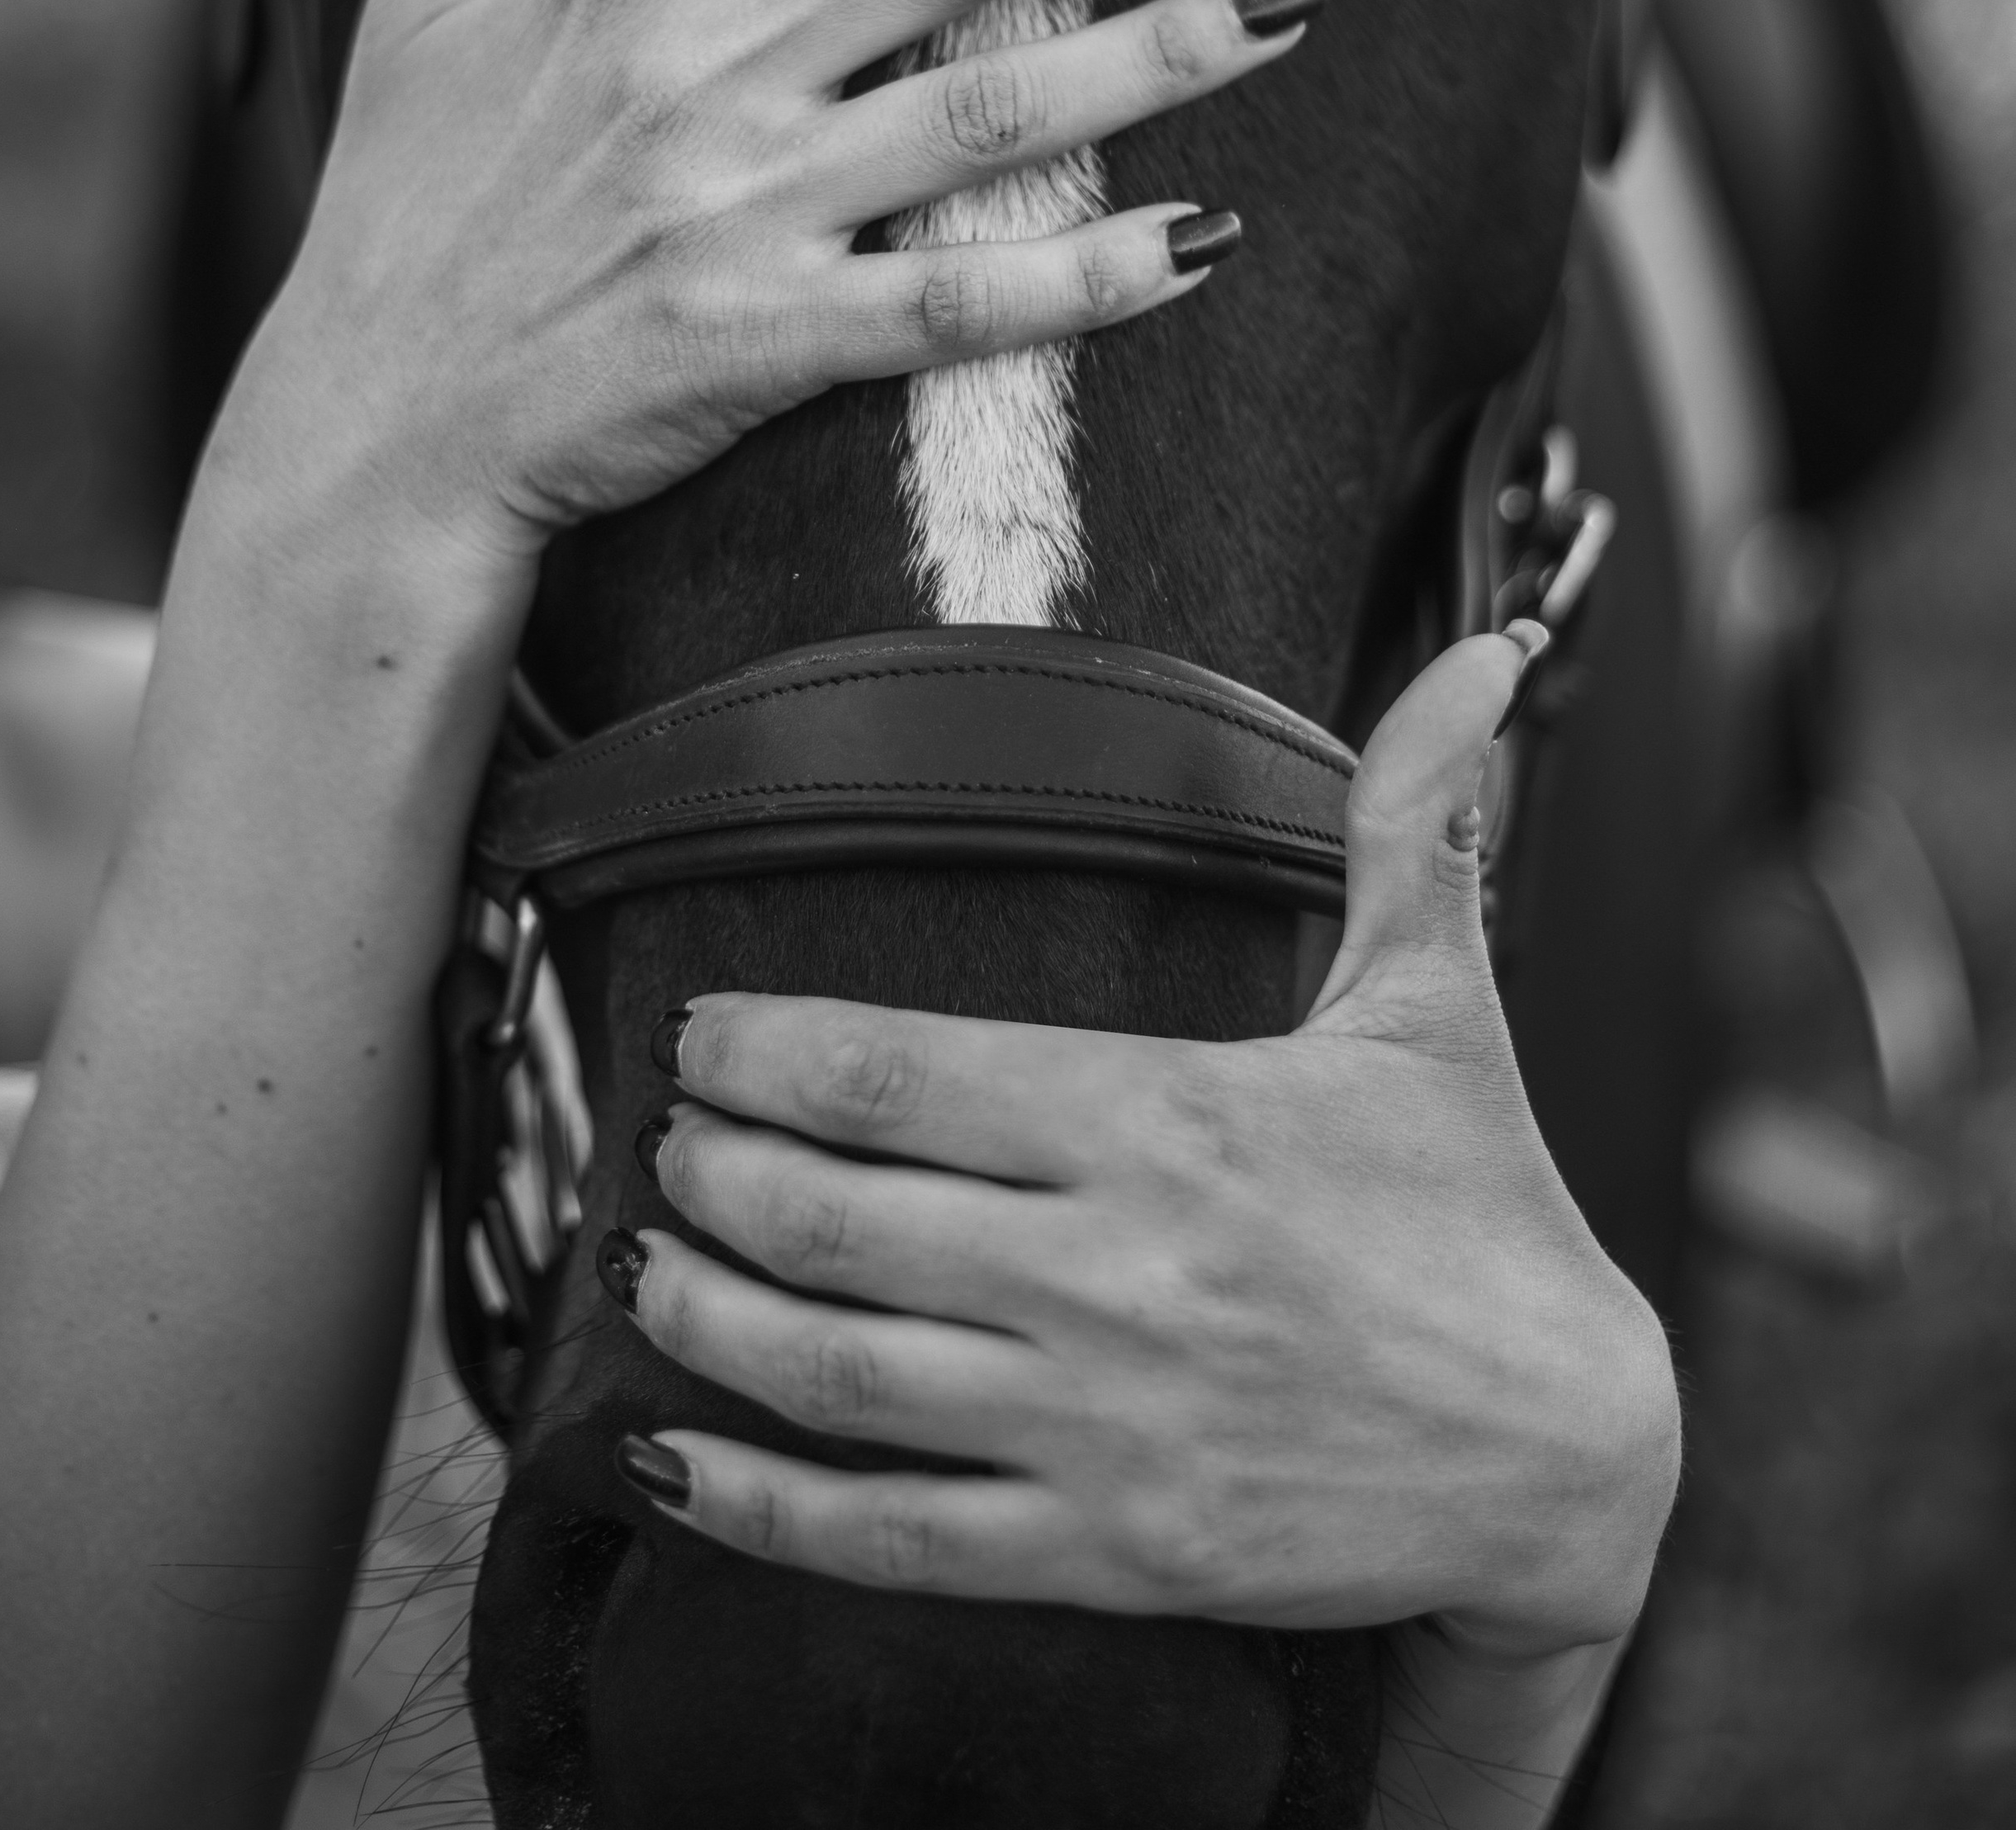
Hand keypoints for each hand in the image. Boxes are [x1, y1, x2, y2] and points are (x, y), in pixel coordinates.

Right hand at [234, 0, 1315, 580]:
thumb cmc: (400, 217)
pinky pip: (957, 309)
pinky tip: (1202, 242)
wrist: (370, 439)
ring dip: (1149, 59)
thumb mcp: (409, 6)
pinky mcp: (768, 341)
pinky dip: (1081, 279)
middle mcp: (703, 73)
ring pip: (986, 116)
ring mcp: (744, 211)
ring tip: (1288, 4)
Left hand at [604, 636, 1679, 1665]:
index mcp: (1171, 1118)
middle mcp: (1118, 1270)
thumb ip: (1414, 823)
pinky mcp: (1111, 1554)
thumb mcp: (1438, 1007)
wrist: (1573, 1460)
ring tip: (635, 1271)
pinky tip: (673, 1467)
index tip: (703, 1034)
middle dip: (707, 1173)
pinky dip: (763, 1506)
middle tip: (651, 1140)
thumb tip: (1481, 654)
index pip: (901, 1072)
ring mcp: (1104, 1424)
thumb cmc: (1486, 1213)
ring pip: (836, 1372)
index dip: (763, 1051)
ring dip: (702, 1318)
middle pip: (834, 1214)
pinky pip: (893, 1539)